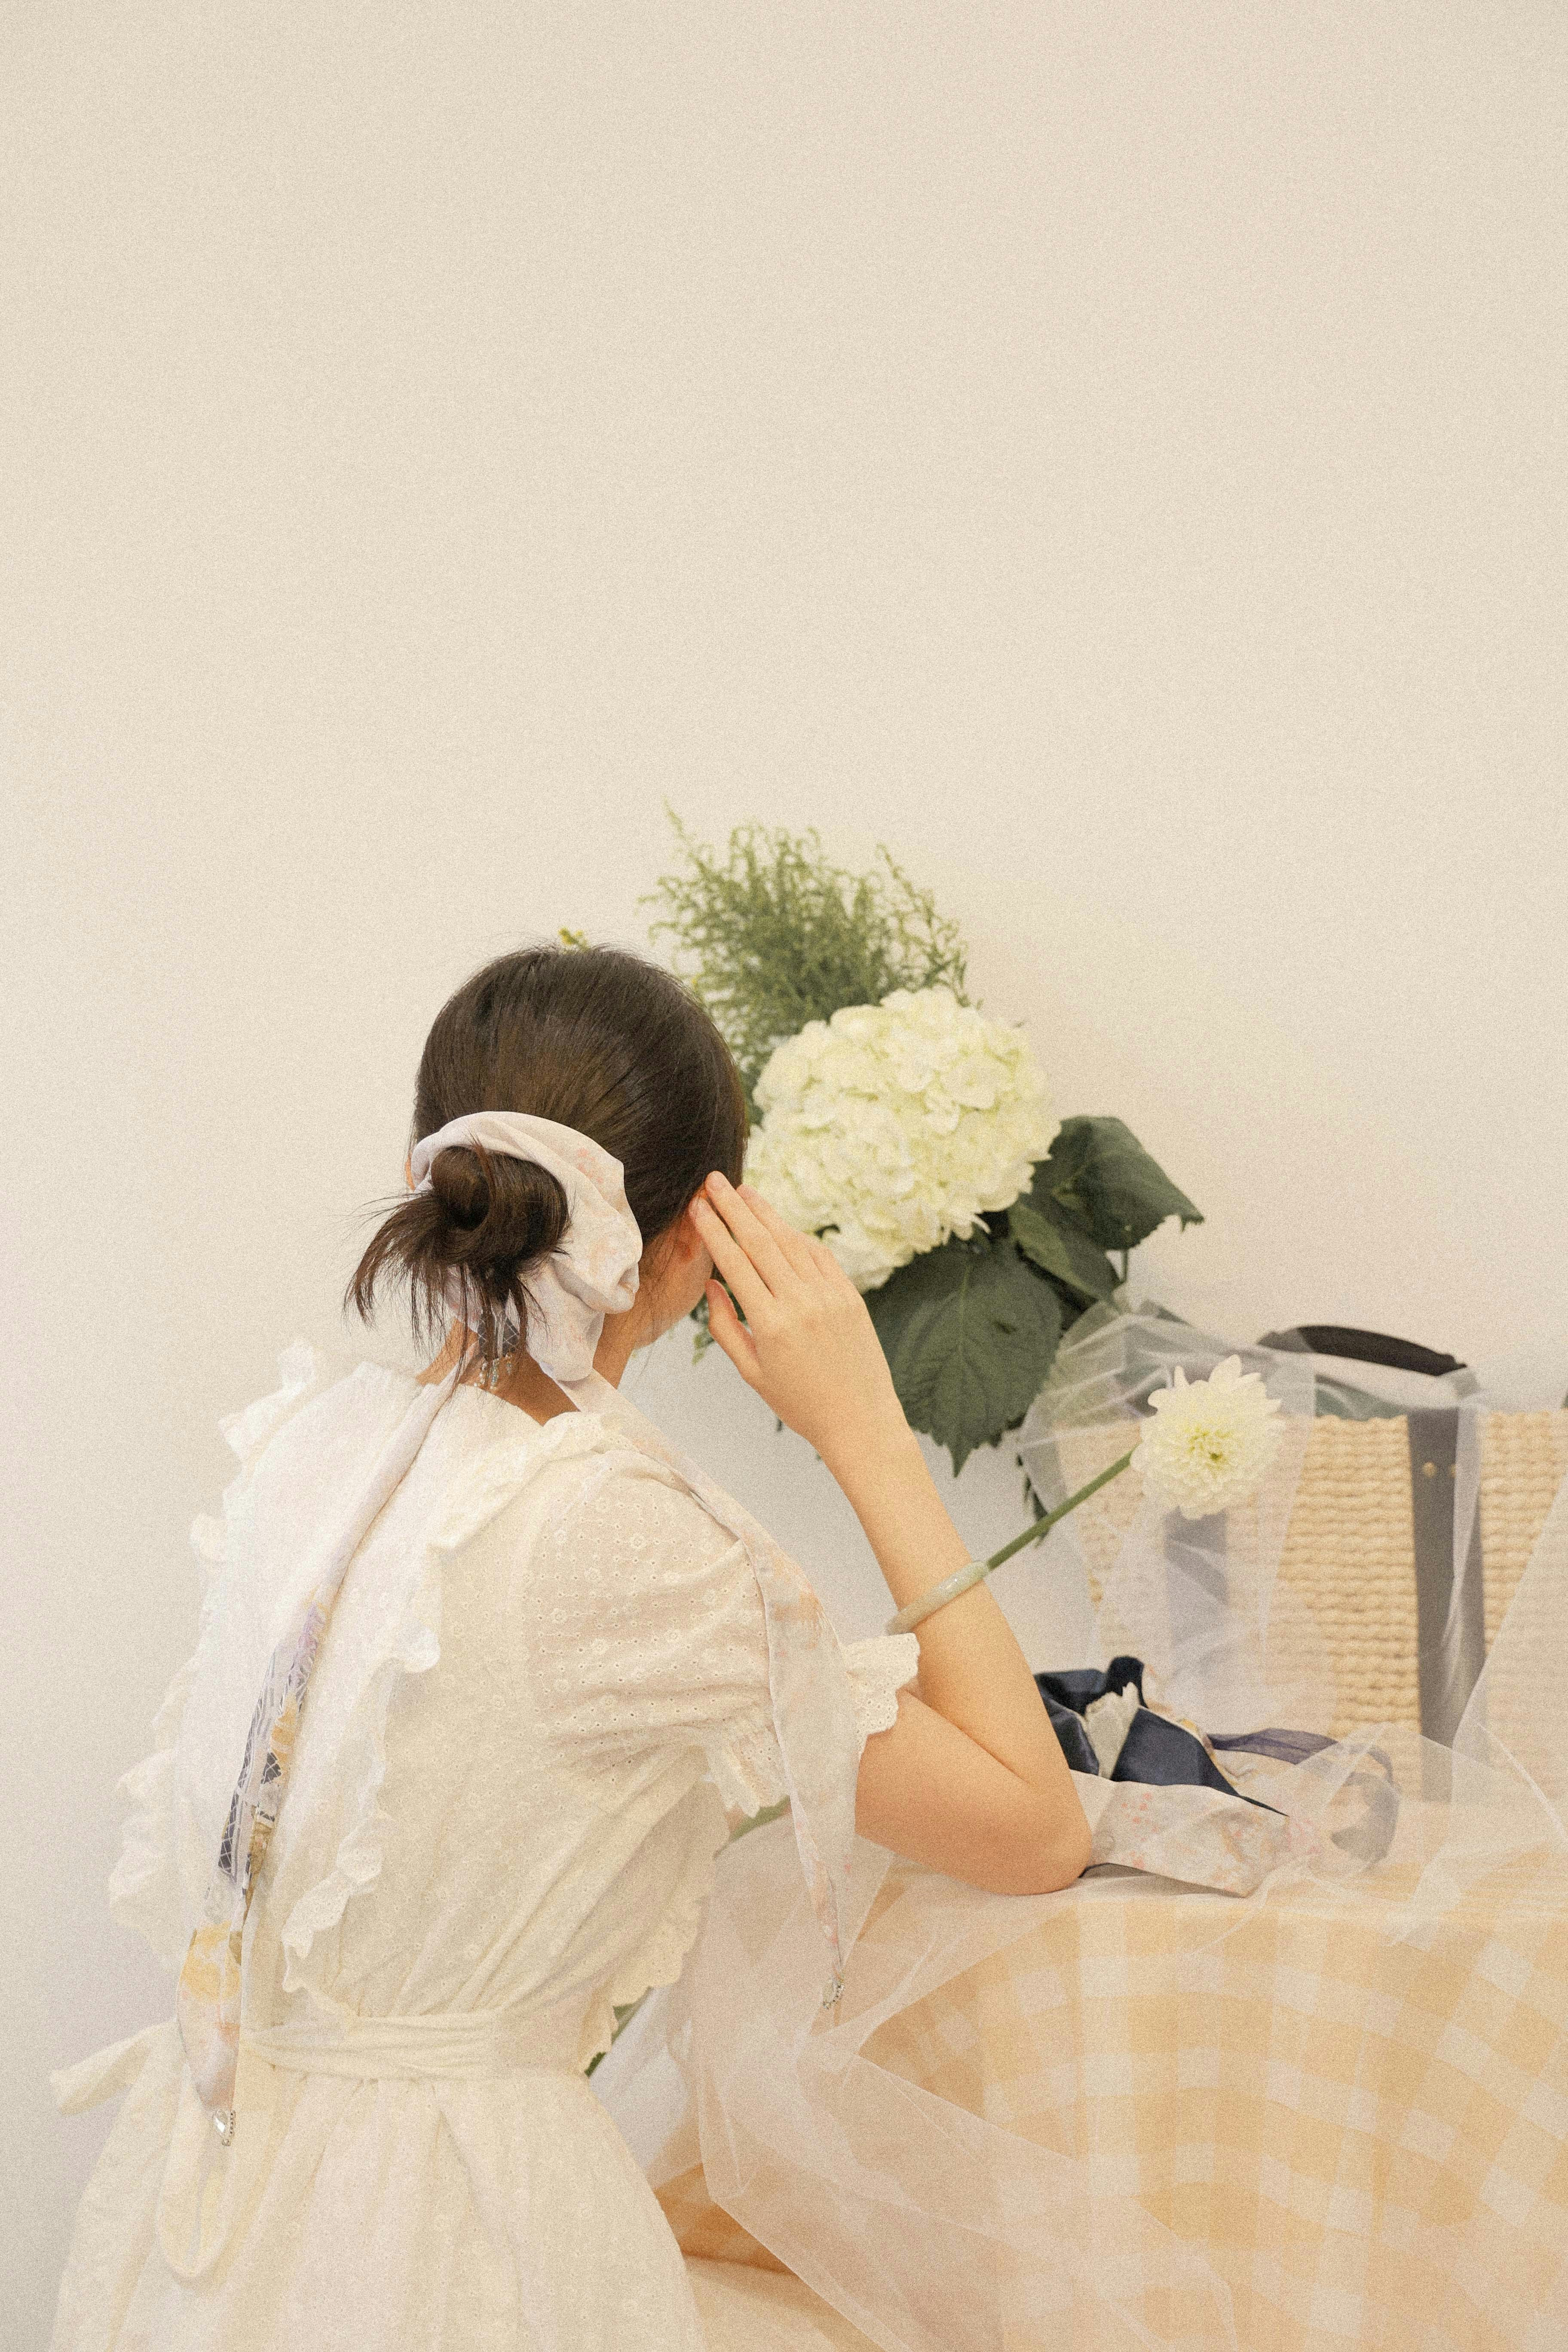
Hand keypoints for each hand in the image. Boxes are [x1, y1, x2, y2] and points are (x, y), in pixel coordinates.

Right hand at [688, 1174, 911, 1466]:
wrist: (860, 1419)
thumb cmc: (799, 1403)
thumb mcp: (751, 1373)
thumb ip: (724, 1327)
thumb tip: (711, 1283)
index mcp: (770, 1325)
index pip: (735, 1264)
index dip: (714, 1231)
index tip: (697, 1207)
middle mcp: (801, 1303)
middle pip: (761, 1242)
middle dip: (734, 1208)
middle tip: (713, 1181)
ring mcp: (830, 1296)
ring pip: (792, 1242)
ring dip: (765, 1213)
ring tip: (743, 1191)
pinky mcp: (850, 1296)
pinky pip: (819, 1256)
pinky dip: (797, 1236)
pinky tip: (780, 1223)